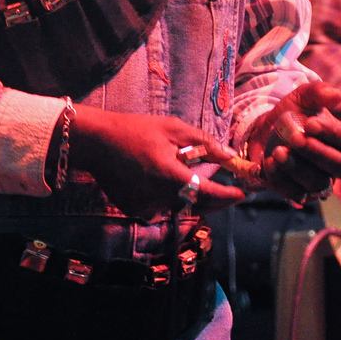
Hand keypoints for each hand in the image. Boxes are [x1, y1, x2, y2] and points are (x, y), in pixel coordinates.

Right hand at [69, 108, 245, 216]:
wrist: (97, 143)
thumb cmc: (137, 129)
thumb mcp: (173, 129)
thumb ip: (204, 143)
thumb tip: (230, 156)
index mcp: (170, 175)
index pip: (207, 193)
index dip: (227, 196)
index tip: (242, 194)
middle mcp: (159, 196)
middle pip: (196, 200)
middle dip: (211, 192)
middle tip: (218, 177)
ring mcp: (146, 207)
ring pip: (179, 203)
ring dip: (186, 189)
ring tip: (178, 165)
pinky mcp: (135, 210)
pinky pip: (162, 205)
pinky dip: (167, 193)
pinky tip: (157, 174)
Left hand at [245, 80, 340, 201]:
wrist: (266, 131)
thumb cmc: (292, 113)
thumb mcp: (302, 97)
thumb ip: (318, 93)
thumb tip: (337, 95)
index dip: (330, 133)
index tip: (310, 124)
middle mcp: (336, 164)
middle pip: (338, 166)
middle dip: (316, 152)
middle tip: (296, 139)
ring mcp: (319, 182)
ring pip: (317, 183)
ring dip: (297, 168)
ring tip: (278, 151)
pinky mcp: (300, 194)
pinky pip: (296, 194)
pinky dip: (282, 179)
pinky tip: (269, 163)